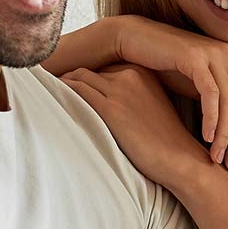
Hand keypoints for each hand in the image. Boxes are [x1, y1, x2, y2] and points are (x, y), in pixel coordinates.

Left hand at [64, 65, 221, 190]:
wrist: (182, 160)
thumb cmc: (165, 142)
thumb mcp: (151, 108)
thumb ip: (131, 97)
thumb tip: (104, 101)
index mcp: (142, 72)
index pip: (101, 68)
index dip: (83, 78)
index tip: (68, 87)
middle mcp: (131, 75)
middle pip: (87, 70)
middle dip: (68, 79)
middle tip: (50, 88)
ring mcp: (121, 90)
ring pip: (78, 78)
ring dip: (61, 85)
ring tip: (45, 94)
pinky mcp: (111, 108)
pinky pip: (76, 92)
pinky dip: (62, 93)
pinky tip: (52, 100)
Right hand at [116, 17, 227, 170]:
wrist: (136, 41)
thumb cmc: (168, 66)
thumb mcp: (203, 87)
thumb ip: (226, 102)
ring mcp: (215, 53)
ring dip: (226, 134)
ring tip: (217, 157)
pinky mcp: (195, 57)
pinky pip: (210, 94)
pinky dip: (211, 118)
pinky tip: (206, 137)